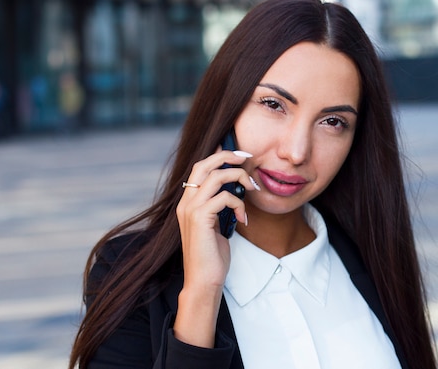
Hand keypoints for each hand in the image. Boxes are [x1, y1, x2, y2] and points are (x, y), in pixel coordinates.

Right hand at [174, 149, 257, 346]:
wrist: (203, 281)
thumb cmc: (212, 257)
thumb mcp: (216, 225)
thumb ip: (220, 207)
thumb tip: (235, 192)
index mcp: (188, 203)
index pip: (199, 168)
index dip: (219, 156)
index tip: (239, 156)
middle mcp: (185, 203)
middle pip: (204, 164)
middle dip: (227, 156)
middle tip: (247, 158)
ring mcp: (190, 210)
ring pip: (216, 176)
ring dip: (239, 178)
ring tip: (252, 189)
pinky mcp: (200, 219)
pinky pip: (224, 197)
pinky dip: (239, 204)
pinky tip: (244, 219)